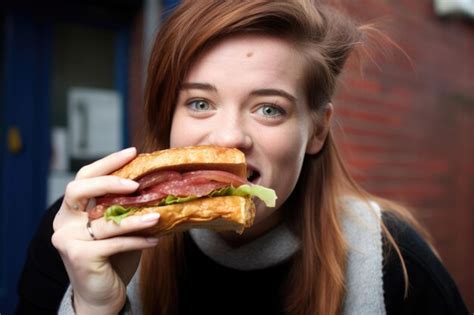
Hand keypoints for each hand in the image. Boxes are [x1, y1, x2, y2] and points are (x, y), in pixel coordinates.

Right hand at [52, 147, 159, 314]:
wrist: (100, 295)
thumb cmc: (112, 258)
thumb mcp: (117, 227)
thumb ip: (123, 207)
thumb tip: (154, 182)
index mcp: (70, 210)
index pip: (85, 177)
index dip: (107, 162)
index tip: (132, 152)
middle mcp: (63, 222)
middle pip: (80, 189)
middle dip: (110, 182)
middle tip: (136, 184)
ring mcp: (67, 239)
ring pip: (105, 221)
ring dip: (136, 218)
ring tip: (159, 216)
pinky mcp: (79, 256)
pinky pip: (115, 243)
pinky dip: (137, 240)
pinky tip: (155, 240)